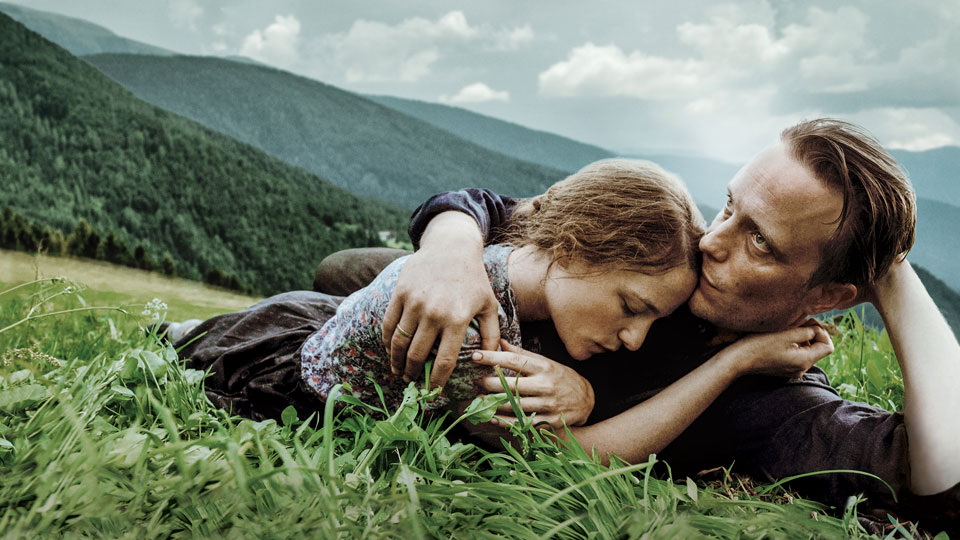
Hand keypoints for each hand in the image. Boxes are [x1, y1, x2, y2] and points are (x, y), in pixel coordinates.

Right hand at [381, 212, 501, 388]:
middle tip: (411, 383)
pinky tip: (389, 349)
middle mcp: (434, 313)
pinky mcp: (400, 293)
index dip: (437, 381)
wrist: (452, 247)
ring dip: (396, 362)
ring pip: (399, 342)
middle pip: (418, 355)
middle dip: (413, 374)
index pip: (445, 361)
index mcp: (458, 319)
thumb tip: (491, 361)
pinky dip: (386, 340)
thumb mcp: (489, 305)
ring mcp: (415, 302)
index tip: (433, 393)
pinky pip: (388, 323)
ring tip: (398, 371)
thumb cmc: (474, 279)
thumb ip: (492, 334)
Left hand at [472, 340, 594, 427]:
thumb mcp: (544, 361)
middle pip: (511, 384)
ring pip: (514, 405)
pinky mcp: (548, 421)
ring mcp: (548, 404)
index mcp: (543, 367)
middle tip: (475, 382)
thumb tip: (499, 340)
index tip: (475, 356)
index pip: (514, 359)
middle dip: (489, 383)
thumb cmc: (560, 377)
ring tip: (479, 400)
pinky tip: (491, 417)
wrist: (586, 400)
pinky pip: (522, 422)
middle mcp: (546, 385)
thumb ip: (521, 353)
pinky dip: (504, 421)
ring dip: (493, 403)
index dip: (493, 357)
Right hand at [722, 320, 833, 378]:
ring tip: (785, 331)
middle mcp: (801, 369)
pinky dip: (792, 346)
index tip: (808, 324)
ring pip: (806, 351)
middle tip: (796, 324)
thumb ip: (807, 331)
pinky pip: (796, 356)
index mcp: (805, 361)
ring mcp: (792, 371)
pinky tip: (778, 341)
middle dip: (811, 335)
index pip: (828, 346)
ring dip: (800, 339)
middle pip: (818, 349)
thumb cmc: (760, 344)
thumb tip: (816, 330)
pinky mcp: (783, 369)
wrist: (738, 360)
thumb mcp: (786, 333)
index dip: (822, 332)